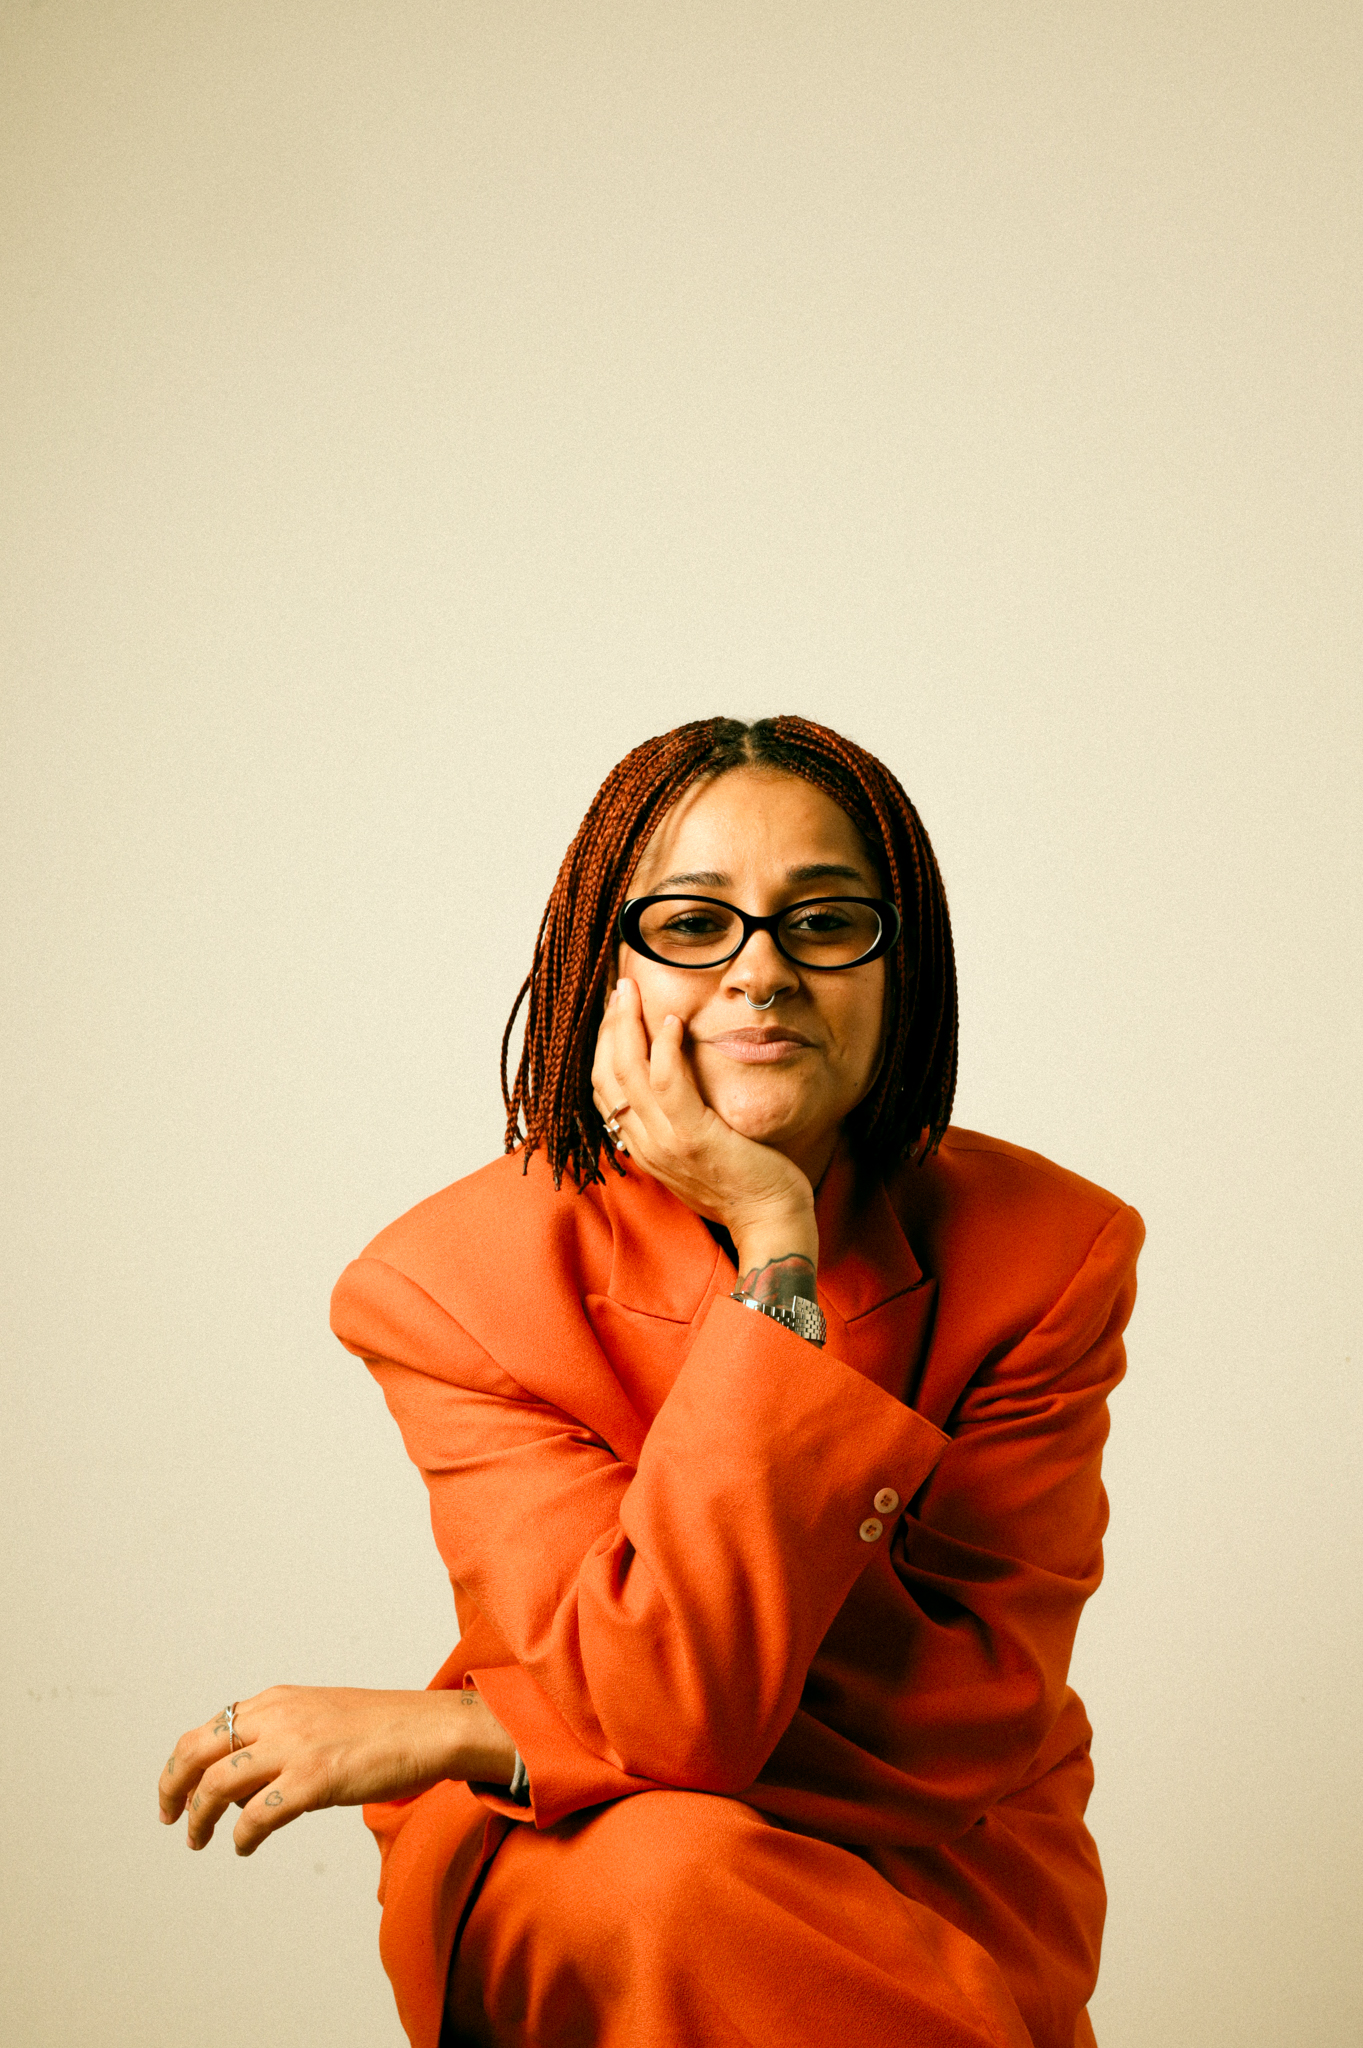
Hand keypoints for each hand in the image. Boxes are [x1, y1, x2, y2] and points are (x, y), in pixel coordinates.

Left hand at [158, 1685, 515, 1855]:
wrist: (431, 1728)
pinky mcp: (314, 1780)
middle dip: (173, 1788)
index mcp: (277, 1700)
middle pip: (198, 1751)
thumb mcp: (320, 1714)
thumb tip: (245, 1779)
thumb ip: (281, 1735)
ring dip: (200, 1819)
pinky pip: (257, 1816)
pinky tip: (243, 1846)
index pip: (208, 1728)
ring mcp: (295, 1747)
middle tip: (171, 1817)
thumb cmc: (384, 1726)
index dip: (181, 1764)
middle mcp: (278, 1717)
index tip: (176, 1791)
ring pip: (218, 1784)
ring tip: (200, 1840)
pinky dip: (241, 1835)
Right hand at [591, 978, 817, 1276]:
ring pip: (628, 1073)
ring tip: (633, 992)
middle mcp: (645, 1145)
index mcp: (642, 1148)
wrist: (771, 1223)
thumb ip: (676, 1124)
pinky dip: (665, 1048)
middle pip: (606, 1075)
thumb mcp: (697, 1154)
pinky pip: (668, 1084)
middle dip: (609, 1026)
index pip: (603, 1089)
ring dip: (626, 1025)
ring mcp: (667, 1143)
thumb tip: (672, 1086)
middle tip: (621, 990)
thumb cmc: (745, 1186)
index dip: (603, 1045)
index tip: (616, 1012)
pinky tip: (674, 1020)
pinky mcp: (696, 1138)